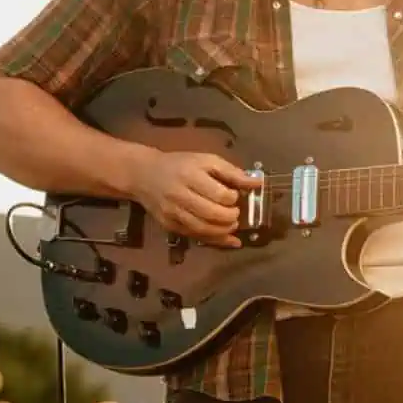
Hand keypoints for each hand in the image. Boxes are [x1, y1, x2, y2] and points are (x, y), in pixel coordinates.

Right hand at [129, 148, 257, 247]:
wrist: (144, 175)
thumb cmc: (180, 164)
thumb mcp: (206, 160)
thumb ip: (232, 172)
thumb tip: (258, 183)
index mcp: (190, 176)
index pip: (219, 194)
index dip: (233, 198)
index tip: (235, 196)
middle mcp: (179, 196)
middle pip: (212, 214)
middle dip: (231, 217)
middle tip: (236, 213)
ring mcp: (172, 213)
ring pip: (203, 229)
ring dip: (224, 231)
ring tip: (233, 224)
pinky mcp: (169, 226)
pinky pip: (195, 237)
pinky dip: (215, 241)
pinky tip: (230, 240)